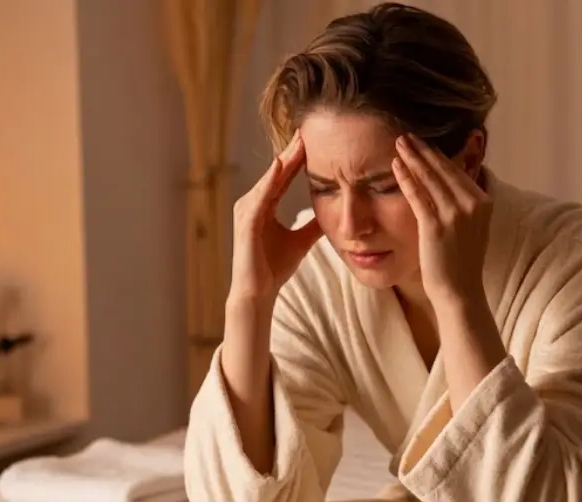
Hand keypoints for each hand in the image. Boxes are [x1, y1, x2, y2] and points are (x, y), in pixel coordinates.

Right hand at [229, 133, 322, 303]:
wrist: (258, 292)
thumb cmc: (273, 268)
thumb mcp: (301, 241)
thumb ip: (313, 225)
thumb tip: (335, 215)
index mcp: (264, 206)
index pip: (284, 176)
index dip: (298, 158)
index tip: (314, 140)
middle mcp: (253, 203)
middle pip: (275, 172)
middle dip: (291, 151)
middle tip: (306, 130)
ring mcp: (247, 211)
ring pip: (269, 179)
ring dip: (283, 160)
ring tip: (298, 142)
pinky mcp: (247, 221)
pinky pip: (261, 195)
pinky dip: (271, 180)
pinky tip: (282, 165)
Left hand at [392, 133, 492, 306]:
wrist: (460, 292)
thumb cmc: (461, 264)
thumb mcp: (472, 228)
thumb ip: (464, 205)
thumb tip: (449, 186)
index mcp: (484, 202)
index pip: (457, 171)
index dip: (437, 156)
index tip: (423, 144)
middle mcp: (472, 204)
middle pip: (443, 169)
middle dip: (423, 150)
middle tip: (406, 135)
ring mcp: (455, 214)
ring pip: (430, 178)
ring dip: (412, 157)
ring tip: (399, 143)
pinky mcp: (435, 226)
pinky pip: (417, 195)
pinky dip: (405, 178)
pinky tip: (395, 165)